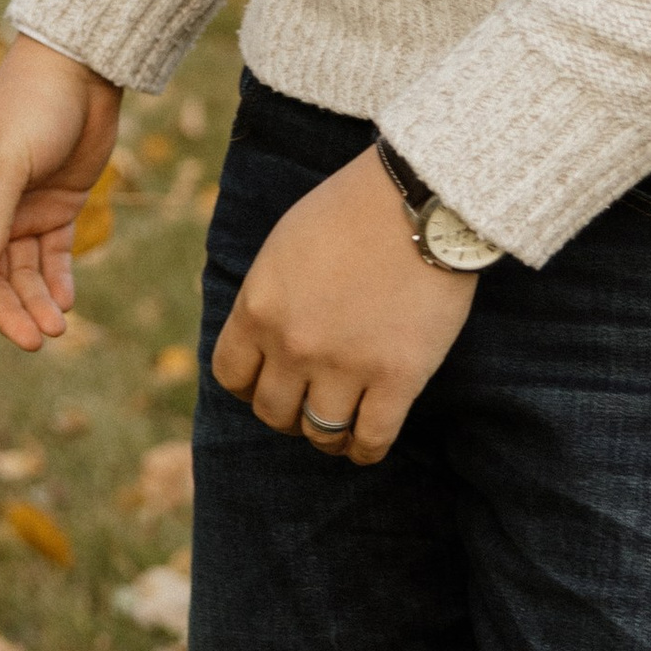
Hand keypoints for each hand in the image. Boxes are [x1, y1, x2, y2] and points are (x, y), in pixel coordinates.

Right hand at [0, 36, 120, 350]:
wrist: (81, 71)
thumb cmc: (31, 107)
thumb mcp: (6, 163)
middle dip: (7, 310)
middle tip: (36, 341)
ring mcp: (21, 210)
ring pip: (20, 271)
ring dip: (35, 301)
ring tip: (57, 329)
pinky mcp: (56, 207)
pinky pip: (51, 255)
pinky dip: (57, 280)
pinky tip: (67, 301)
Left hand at [211, 146, 476, 462]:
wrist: (419, 199)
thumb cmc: (352, 210)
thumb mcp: (284, 246)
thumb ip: (268, 294)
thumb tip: (262, 330)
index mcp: (258, 307)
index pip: (231, 375)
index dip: (249, 386)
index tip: (266, 384)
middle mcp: (293, 344)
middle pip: (273, 410)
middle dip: (287, 412)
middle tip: (306, 405)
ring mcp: (345, 365)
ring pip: (320, 432)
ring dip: (325, 436)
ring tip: (336, 432)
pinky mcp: (397, 378)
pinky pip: (370, 438)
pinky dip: (364, 450)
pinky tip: (366, 446)